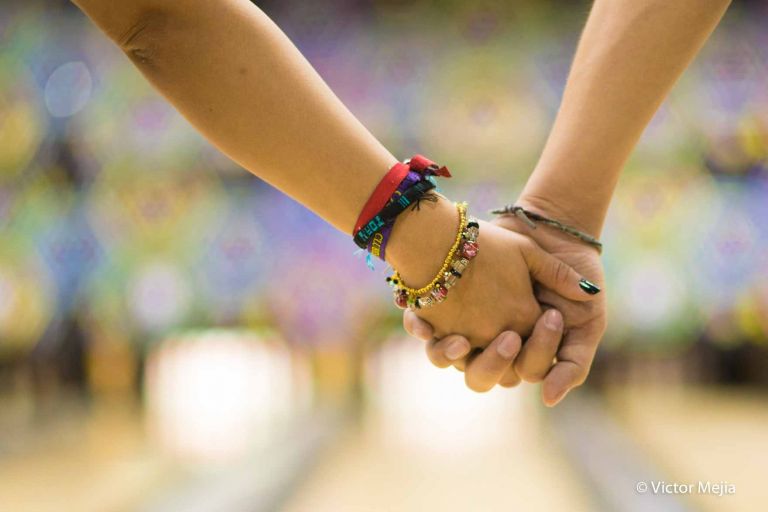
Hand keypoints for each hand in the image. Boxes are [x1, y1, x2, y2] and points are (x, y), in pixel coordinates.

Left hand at [404, 210, 606, 405]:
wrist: (551, 233)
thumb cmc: (572, 281)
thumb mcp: (587, 321)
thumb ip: (574, 361)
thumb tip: (549, 400)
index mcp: (523, 356)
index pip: (521, 372)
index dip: (536, 353)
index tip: (551, 316)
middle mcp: (489, 348)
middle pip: (479, 376)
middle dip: (492, 361)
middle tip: (510, 335)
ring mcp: (463, 328)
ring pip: (444, 358)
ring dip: (448, 354)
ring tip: (461, 340)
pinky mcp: (441, 307)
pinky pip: (420, 327)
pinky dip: (418, 327)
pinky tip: (423, 322)